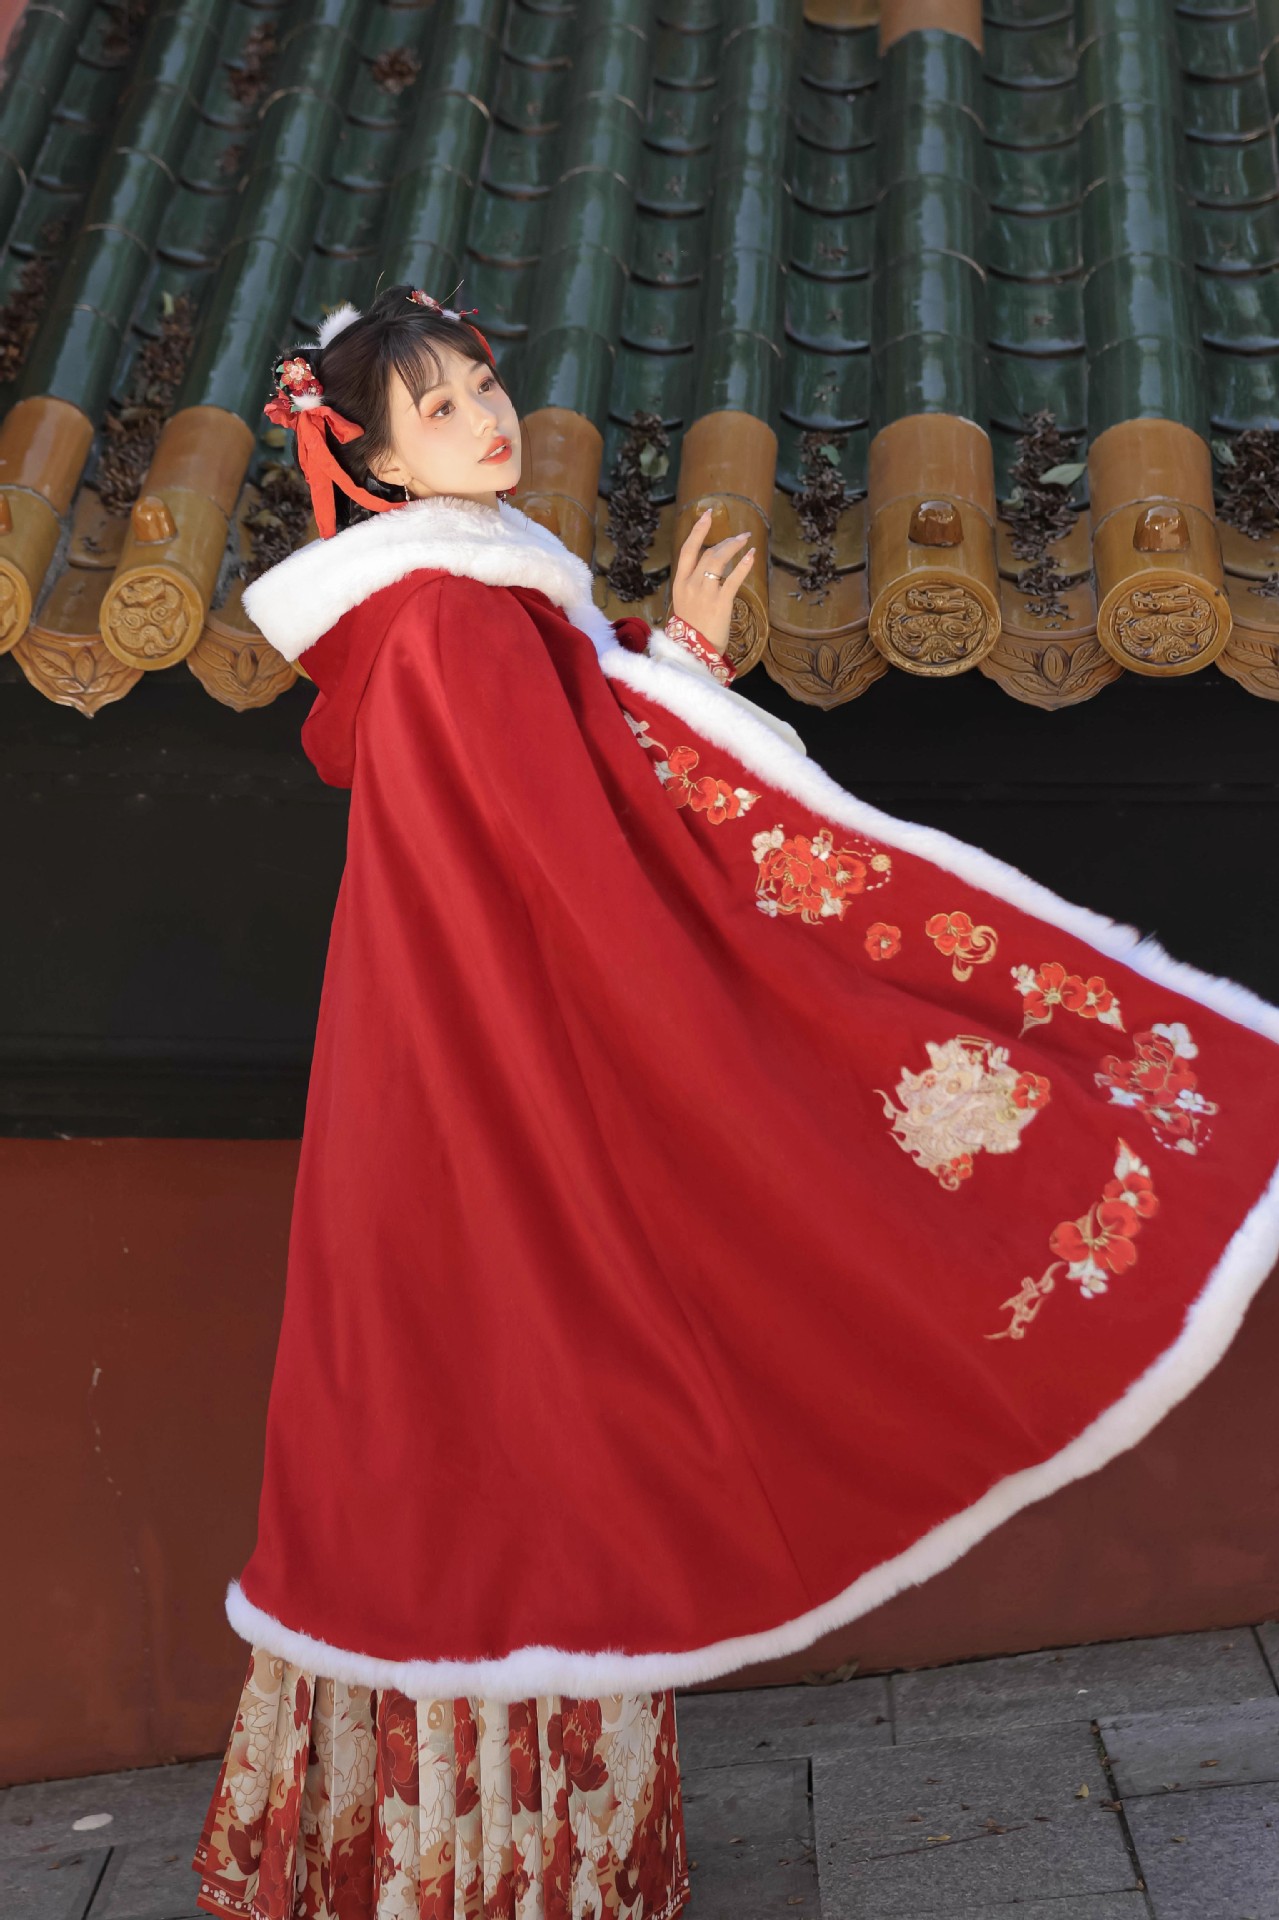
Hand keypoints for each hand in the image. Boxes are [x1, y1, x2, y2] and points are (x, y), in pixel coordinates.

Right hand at [670, 508, 755, 657]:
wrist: (693, 651)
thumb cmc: (692, 629)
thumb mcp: (685, 602)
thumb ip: (693, 583)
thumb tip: (708, 566)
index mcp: (680, 583)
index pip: (687, 550)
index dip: (698, 530)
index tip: (707, 515)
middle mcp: (690, 584)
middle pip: (708, 552)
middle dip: (725, 541)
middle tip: (739, 537)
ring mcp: (705, 593)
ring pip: (719, 560)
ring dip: (734, 547)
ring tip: (746, 541)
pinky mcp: (720, 603)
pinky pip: (733, 578)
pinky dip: (743, 565)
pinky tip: (752, 556)